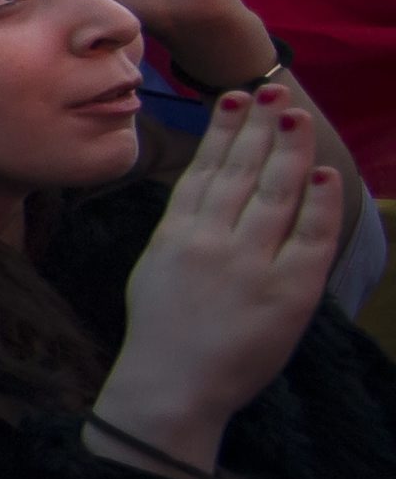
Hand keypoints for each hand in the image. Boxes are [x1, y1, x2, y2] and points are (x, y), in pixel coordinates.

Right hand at [91, 87, 344, 468]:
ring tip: (296, 116)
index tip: (236, 99)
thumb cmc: (163, 331)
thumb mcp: (155, 267)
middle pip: (242, 172)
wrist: (173, 386)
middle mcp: (212, 241)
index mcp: (176, 234)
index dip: (223, 131)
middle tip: (274, 93)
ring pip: (275, 193)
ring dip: (289, 149)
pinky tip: (323, 174)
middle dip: (260, 127)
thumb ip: (183, 228)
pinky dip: (318, 203)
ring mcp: (250, 264)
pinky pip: (308, 238)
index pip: (205, 170)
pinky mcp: (287, 291)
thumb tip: (208, 187)